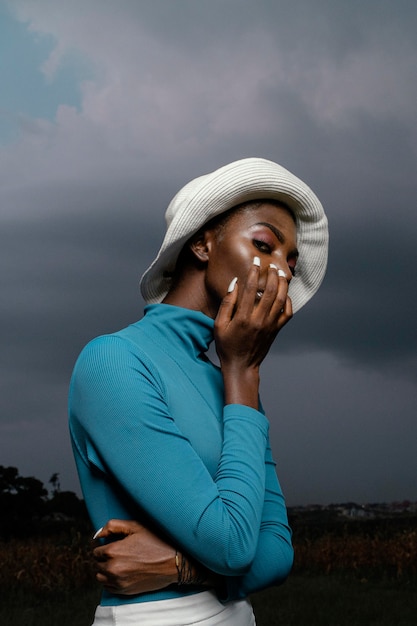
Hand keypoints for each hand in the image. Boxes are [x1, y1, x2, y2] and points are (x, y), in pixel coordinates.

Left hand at [93, 519, 176, 594]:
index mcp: (113, 551)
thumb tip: (98, 534)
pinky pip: (108, 588)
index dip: (103, 546)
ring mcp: (118, 581)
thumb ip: (112, 526)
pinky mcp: (125, 591)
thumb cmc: (156, 542)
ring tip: (118, 563)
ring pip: (100, 577)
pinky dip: (111, 581)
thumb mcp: (135, 526)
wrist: (173, 562)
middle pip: (97, 564)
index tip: (111, 545)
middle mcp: (113, 568)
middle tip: (116, 553)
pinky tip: (122, 572)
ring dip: (105, 570)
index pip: (96, 551)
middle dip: (104, 558)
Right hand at [215, 263, 291, 406]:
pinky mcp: (276, 330)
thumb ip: (227, 304)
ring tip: (280, 273)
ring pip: (281, 300)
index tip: (256, 262)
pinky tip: (285, 294)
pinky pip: (287, 313)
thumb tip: (235, 283)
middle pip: (270, 292)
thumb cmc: (227, 346)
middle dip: (271, 275)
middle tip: (270, 265)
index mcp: (243, 318)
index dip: (254, 273)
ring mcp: (270, 326)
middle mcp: (259, 320)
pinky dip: (288, 302)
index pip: (251, 289)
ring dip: (282, 285)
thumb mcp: (219, 325)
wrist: (241, 366)